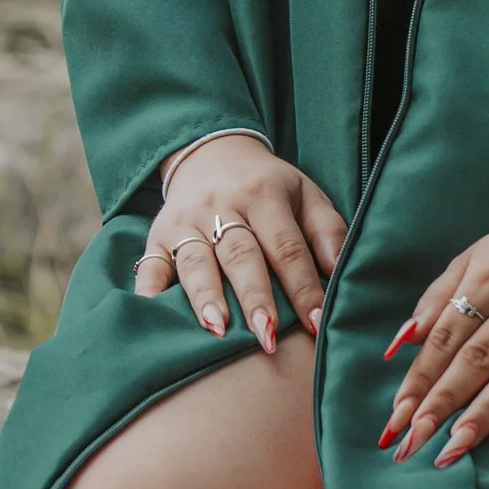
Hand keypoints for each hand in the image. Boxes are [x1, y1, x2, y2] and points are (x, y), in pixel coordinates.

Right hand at [132, 135, 346, 352]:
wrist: (211, 153)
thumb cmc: (267, 186)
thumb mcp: (305, 193)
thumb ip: (328, 229)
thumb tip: (339, 270)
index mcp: (264, 195)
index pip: (286, 247)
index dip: (302, 286)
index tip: (316, 323)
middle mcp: (221, 206)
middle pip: (240, 255)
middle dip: (254, 296)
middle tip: (267, 334)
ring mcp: (186, 221)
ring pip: (196, 261)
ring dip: (205, 296)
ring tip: (217, 328)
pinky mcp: (157, 234)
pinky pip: (150, 264)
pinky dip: (149, 290)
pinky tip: (154, 313)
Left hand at [378, 221, 488, 466]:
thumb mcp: (479, 257)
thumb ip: (439, 296)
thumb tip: (402, 343)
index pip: (447, 334)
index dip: (421, 376)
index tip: (397, 415)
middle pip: (478, 358)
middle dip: (443, 401)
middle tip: (414, 440)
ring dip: (485, 414)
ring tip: (454, 448)